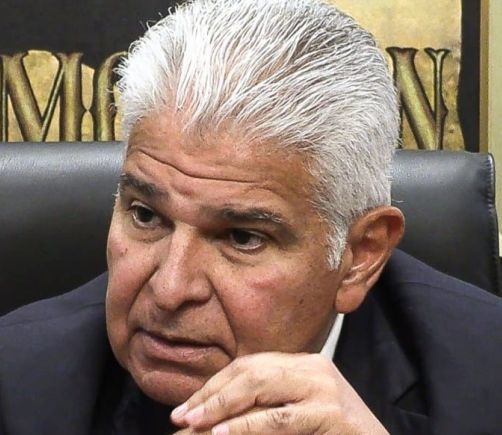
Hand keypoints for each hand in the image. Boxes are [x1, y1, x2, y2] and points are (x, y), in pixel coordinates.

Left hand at [171, 352, 388, 433]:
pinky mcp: (330, 413)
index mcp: (305, 363)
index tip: (190, 404)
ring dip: (221, 406)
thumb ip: (266, 403)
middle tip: (183, 415)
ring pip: (261, 386)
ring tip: (194, 423)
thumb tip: (216, 412)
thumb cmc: (334, 433)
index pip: (250, 363)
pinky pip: (278, 419)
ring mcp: (323, 387)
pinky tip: (220, 433)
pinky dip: (245, 426)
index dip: (216, 382)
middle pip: (251, 370)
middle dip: (213, 392)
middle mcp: (314, 367)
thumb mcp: (298, 410)